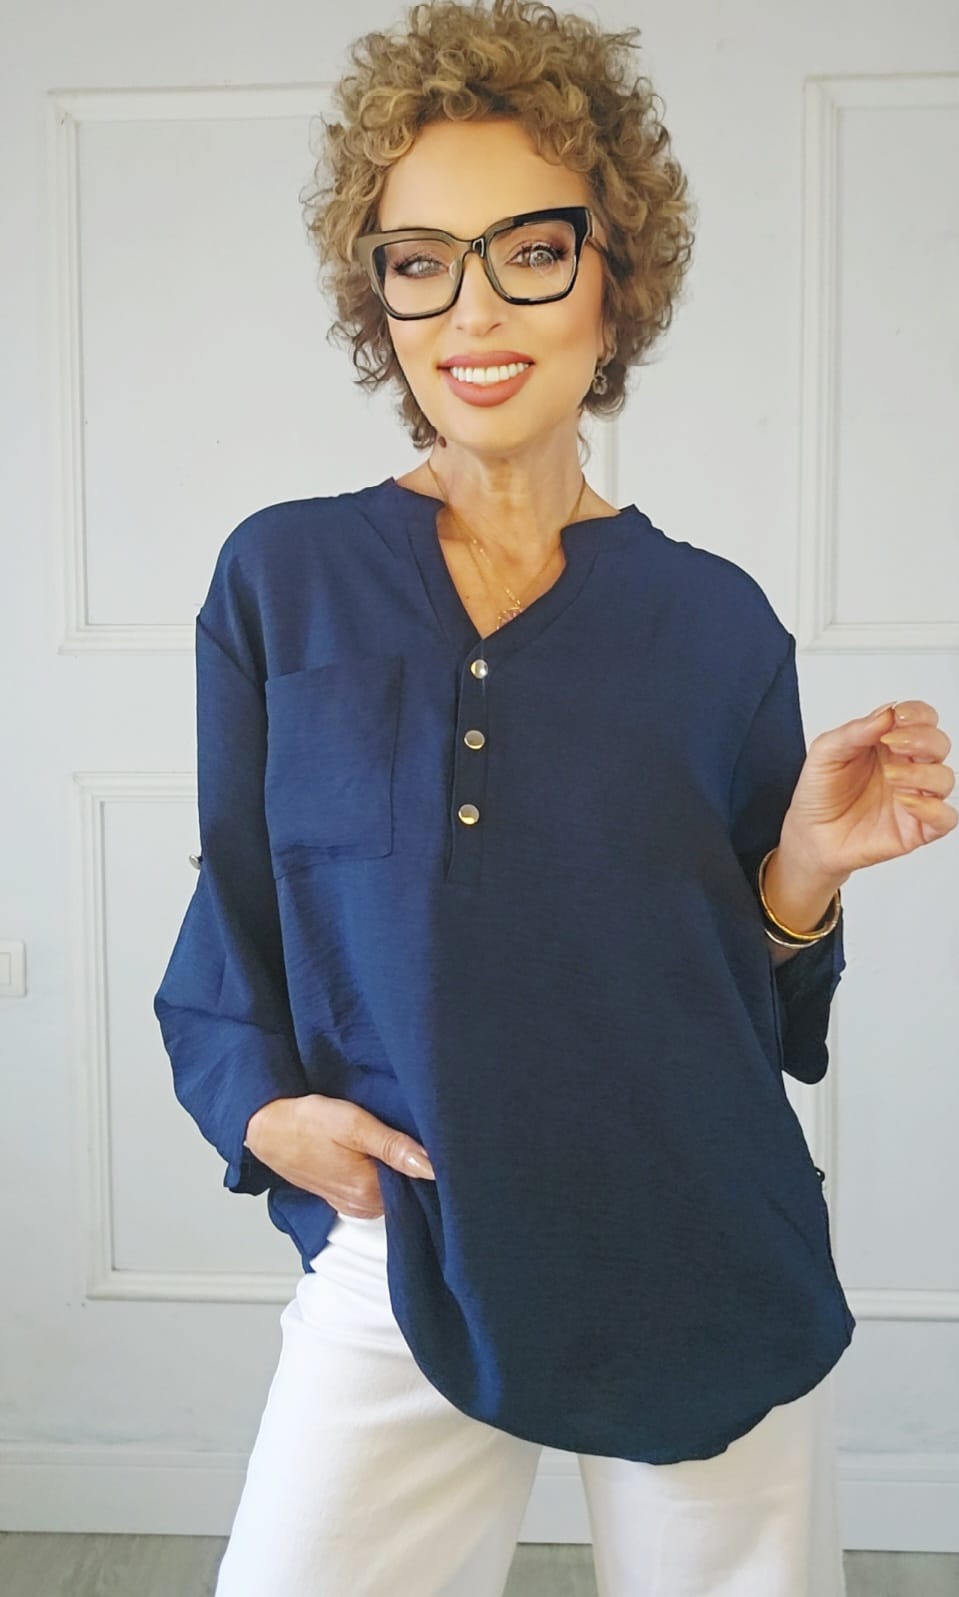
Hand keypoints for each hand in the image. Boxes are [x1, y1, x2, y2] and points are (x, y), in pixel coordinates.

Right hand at [243, 1094, 434, 1217]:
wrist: (267, 1129)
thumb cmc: (307, 1122)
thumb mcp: (354, 1124)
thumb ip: (394, 1146)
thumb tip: (434, 1167)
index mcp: (370, 1191)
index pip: (419, 1184)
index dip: (427, 1162)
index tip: (431, 1140)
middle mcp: (364, 1206)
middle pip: (407, 1189)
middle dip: (412, 1165)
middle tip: (411, 1134)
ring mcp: (353, 1205)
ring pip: (391, 1189)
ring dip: (395, 1169)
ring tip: (391, 1142)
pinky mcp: (344, 1197)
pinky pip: (374, 1190)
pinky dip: (379, 1173)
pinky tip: (374, 1154)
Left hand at [780, 700, 956, 881]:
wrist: (808, 835)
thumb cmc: (819, 793)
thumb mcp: (825, 753)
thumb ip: (855, 732)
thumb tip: (886, 713)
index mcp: (889, 744)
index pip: (922, 719)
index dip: (918, 713)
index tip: (899, 716)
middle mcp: (907, 768)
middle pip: (939, 744)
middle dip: (922, 739)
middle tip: (893, 743)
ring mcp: (914, 798)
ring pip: (944, 778)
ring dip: (922, 773)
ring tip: (891, 776)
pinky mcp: (916, 828)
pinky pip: (945, 818)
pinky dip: (933, 808)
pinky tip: (906, 801)